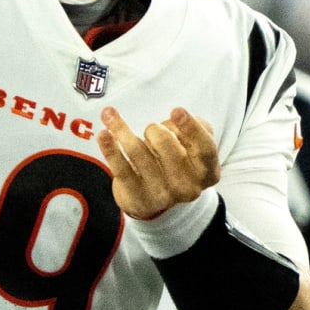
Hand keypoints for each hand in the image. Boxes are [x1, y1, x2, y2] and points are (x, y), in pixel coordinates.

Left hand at [97, 106, 219, 219]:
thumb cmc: (174, 162)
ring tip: (110, 116)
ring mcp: (162, 195)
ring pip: (138, 151)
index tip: (175, 110)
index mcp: (207, 172)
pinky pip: (120, 168)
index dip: (191, 128)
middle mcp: (188, 187)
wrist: (156, 200)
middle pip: (165, 144)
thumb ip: (193, 128)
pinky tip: (103, 134)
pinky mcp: (137, 198)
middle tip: (151, 131)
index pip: (204, 148)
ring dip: (122, 129)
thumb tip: (176, 119)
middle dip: (153, 129)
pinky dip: (110, 148)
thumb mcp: (191, 147)